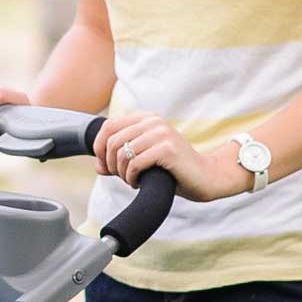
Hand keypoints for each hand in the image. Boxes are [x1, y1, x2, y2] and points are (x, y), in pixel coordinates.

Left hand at [93, 109, 241, 203]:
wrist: (204, 177)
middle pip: (112, 142)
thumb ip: (119, 160)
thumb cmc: (171, 169)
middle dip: (111, 165)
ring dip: (122, 174)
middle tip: (122, 177)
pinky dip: (132, 178)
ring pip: (122, 154)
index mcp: (146, 118)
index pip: (108, 126)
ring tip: (133, 180)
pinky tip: (140, 183)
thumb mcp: (143, 160)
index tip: (105, 166)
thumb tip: (97, 166)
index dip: (100, 148)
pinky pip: (135, 164)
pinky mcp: (167, 149)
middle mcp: (153, 121)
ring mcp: (161, 133)